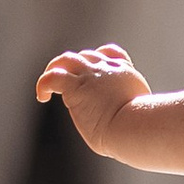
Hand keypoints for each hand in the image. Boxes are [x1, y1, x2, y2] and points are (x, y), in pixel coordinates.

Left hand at [35, 43, 149, 157]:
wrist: (132, 128)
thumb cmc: (139, 130)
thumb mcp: (140, 113)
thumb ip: (131, 111)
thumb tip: (129, 129)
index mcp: (124, 73)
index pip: (110, 53)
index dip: (98, 59)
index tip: (93, 73)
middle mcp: (107, 69)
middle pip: (87, 56)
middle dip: (76, 69)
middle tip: (70, 87)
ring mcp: (91, 75)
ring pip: (67, 59)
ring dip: (55, 68)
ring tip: (48, 87)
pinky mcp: (76, 87)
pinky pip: (52, 77)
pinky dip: (43, 84)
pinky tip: (42, 97)